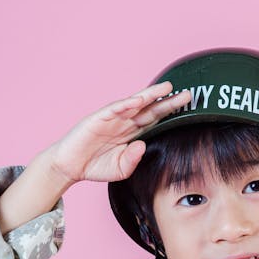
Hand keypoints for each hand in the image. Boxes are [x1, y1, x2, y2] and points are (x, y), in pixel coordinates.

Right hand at [48, 82, 191, 185]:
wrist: (70, 166)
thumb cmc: (95, 165)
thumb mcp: (120, 169)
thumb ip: (133, 159)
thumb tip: (142, 146)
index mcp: (132, 133)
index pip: (156, 121)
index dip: (170, 114)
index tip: (188, 109)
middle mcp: (125, 123)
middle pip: (151, 110)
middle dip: (169, 102)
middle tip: (188, 95)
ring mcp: (112, 119)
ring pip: (135, 104)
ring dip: (150, 95)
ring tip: (167, 88)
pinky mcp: (98, 118)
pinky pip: (114, 109)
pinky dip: (126, 104)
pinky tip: (138, 100)